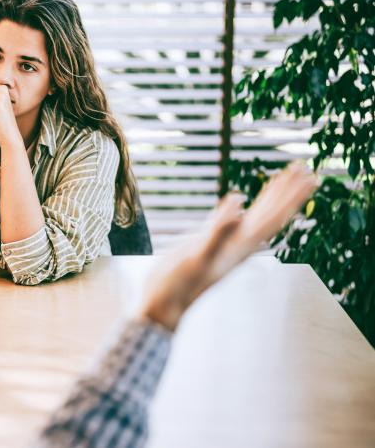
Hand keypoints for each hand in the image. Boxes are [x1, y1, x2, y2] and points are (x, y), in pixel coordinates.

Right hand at [142, 163, 316, 330]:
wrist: (164, 304)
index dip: (291, 197)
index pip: (273, 217)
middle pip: (270, 214)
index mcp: (240, 245)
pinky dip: (237, 208)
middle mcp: (238, 244)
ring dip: (269, 197)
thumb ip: (218, 232)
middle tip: (304, 168)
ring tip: (281, 178)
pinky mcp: (207, 243)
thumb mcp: (197, 257)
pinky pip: (229, 222)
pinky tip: (238, 202)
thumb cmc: (179, 285)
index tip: (310, 177)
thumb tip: (238, 204)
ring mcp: (224, 243)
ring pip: (253, 217)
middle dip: (286, 191)